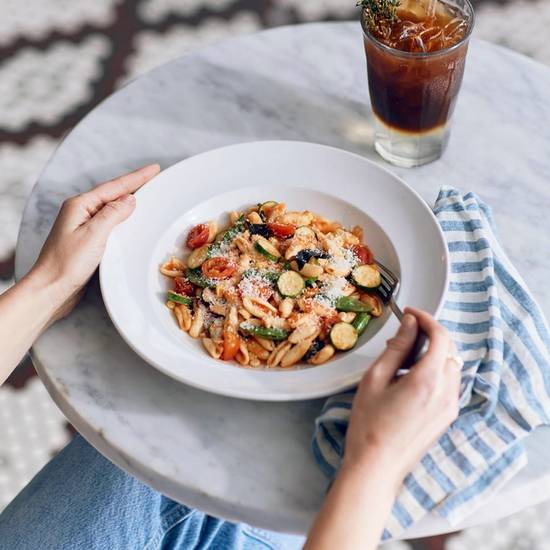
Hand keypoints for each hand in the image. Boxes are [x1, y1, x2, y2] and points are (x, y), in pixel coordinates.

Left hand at [30, 164, 159, 320]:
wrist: (51, 289)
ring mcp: (83, 226)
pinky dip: (124, 218)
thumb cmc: (67, 263)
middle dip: (134, 185)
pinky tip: (132, 221)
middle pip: (113, 194)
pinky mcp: (88, 240)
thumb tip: (130, 199)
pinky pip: (111, 222)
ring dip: (130, 201)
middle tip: (155, 178)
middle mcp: (81, 212)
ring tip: (148, 195)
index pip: (114, 187)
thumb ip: (112, 214)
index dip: (136, 177)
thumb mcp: (93, 235)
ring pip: (112, 208)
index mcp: (80, 205)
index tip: (155, 168)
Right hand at [342, 308, 460, 487]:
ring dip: (432, 354)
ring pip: (450, 366)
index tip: (410, 313)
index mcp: (428, 379)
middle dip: (428, 336)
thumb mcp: (376, 378)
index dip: (426, 319)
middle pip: (448, 349)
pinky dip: (435, 372)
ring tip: (401, 359)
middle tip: (402, 335)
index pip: (440, 336)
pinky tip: (410, 379)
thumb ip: (397, 347)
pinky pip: (448, 383)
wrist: (376, 466)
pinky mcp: (447, 417)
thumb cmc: (369, 425)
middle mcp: (446, 392)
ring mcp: (450, 406)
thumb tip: (410, 324)